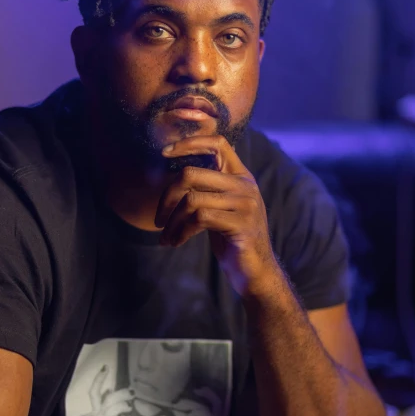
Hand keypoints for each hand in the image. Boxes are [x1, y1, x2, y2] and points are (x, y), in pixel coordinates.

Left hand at [156, 135, 275, 296]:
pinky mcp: (241, 224)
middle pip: (191, 174)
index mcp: (241, 176)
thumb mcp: (220, 209)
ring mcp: (245, 204)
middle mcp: (246, 185)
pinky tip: (176, 242)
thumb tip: (172, 180)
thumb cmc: (232, 240)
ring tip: (166, 237)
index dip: (189, 143)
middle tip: (158, 219)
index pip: (217, 143)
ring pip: (191, 199)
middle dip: (167, 197)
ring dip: (171, 221)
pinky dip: (180, 232)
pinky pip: (198, 219)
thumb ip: (206, 191)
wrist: (255, 272)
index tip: (164, 152)